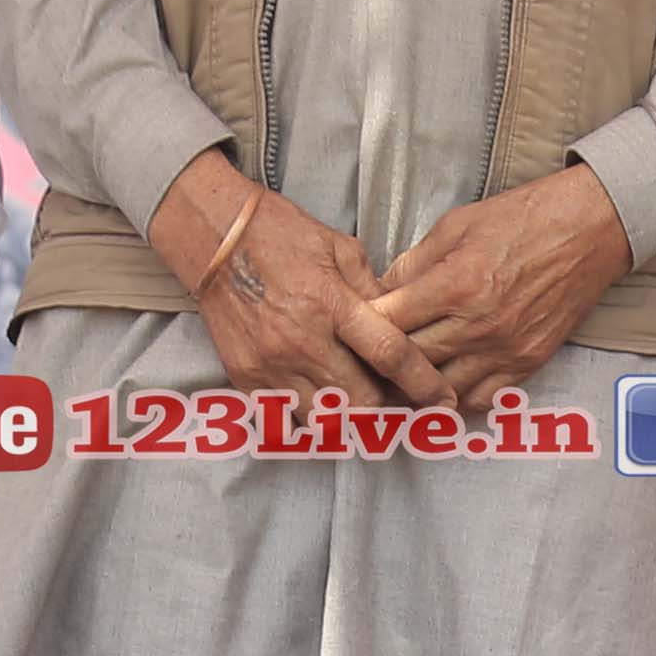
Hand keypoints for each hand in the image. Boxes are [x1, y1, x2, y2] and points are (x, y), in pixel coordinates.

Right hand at [148, 153, 443, 403]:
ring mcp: (269, 365)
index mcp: (330, 303)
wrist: (214, 238)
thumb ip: (374, 292)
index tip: (442, 399)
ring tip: (356, 398)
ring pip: (325, 420)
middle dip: (386, 404)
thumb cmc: (281, 235)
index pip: (389, 354)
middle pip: (361, 401)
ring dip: (348, 415)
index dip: (422, 382)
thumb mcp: (340, 249)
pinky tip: (321, 396)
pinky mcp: (245, 379)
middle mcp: (300, 341)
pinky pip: (287, 416)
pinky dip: (311, 414)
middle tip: (394, 394)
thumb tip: (404, 323)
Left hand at [368, 164, 640, 414]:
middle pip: (409, 364)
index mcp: (454, 285)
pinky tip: (445, 385)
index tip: (353, 328)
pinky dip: (459, 398)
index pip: (388, 325)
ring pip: (441, 391)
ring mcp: (505, 349)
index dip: (363, 329)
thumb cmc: (523, 218)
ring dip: (417, 387)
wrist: (589, 228)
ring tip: (400, 379)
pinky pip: (483, 399)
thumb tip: (383, 292)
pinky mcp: (529, 362)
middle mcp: (478, 325)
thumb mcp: (457, 225)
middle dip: (382, 363)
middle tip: (365, 360)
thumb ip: (414, 263)